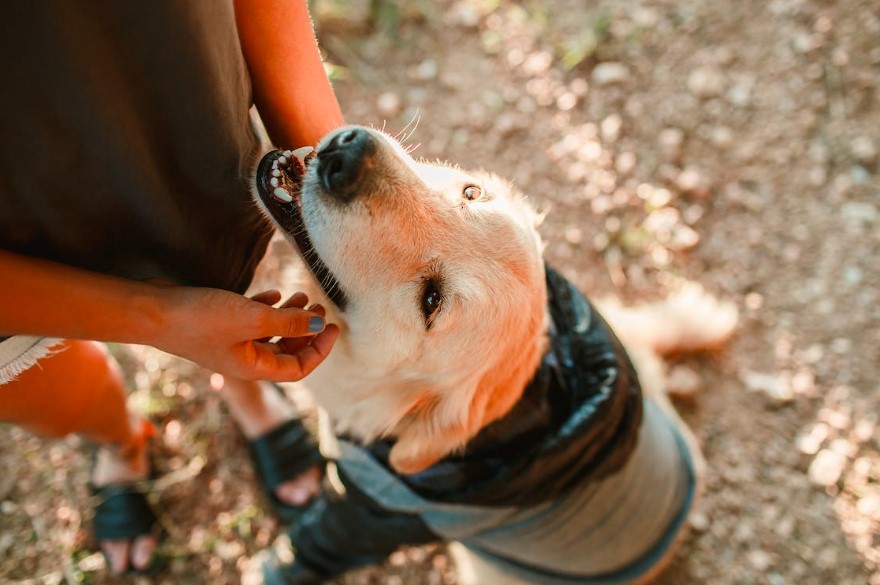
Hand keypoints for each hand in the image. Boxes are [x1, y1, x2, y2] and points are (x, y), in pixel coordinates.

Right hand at [155, 286, 337, 381]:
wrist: (151, 311)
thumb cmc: (200, 318)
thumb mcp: (253, 318)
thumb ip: (288, 322)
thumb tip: (319, 323)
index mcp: (254, 368)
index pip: (298, 368)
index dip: (319, 350)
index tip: (333, 326)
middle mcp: (243, 360)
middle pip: (286, 351)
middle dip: (306, 330)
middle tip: (319, 306)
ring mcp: (229, 344)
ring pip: (269, 335)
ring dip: (288, 318)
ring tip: (301, 296)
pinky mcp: (217, 327)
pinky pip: (250, 322)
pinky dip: (265, 309)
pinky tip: (272, 294)